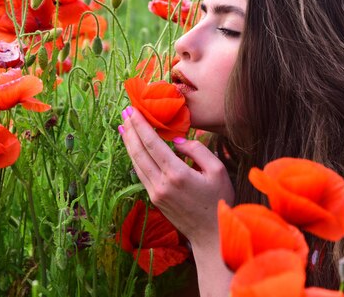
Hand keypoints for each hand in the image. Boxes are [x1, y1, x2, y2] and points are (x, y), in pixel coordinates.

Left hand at [119, 106, 234, 245]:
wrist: (212, 234)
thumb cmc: (219, 199)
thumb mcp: (218, 170)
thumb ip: (197, 150)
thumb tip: (176, 141)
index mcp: (177, 174)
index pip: (152, 143)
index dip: (140, 125)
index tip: (132, 109)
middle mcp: (161, 183)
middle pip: (139, 151)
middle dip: (130, 129)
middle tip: (125, 111)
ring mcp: (155, 193)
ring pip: (136, 162)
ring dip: (128, 142)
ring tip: (124, 125)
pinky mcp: (154, 199)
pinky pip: (140, 173)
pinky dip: (134, 157)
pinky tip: (133, 148)